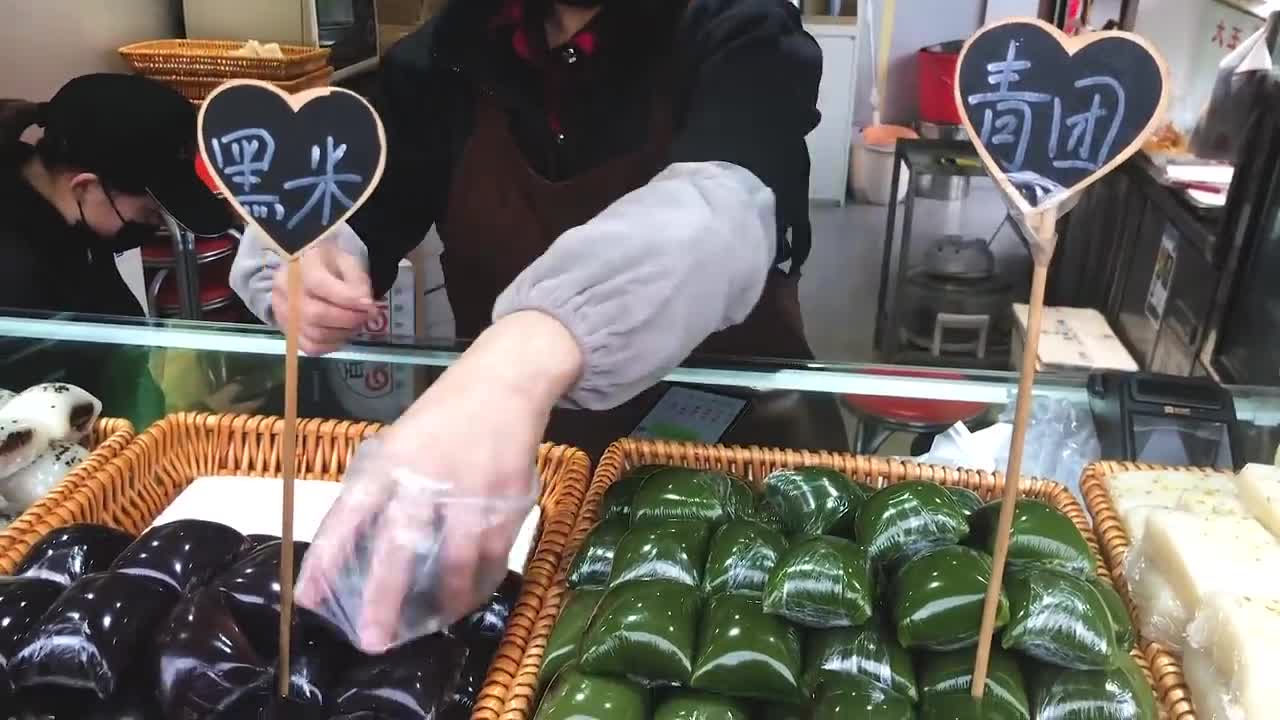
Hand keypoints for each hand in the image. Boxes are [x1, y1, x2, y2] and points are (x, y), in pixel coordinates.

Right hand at [272, 240, 375, 354]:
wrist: (306, 269)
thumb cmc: (330, 264)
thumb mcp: (347, 262)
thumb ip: (357, 281)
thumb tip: (365, 305)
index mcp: (300, 265)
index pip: (319, 284)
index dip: (347, 298)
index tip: (369, 305)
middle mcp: (284, 289)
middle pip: (314, 314)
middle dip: (348, 319)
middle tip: (365, 316)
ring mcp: (282, 311)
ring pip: (313, 334)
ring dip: (342, 333)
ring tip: (355, 324)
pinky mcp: (286, 330)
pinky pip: (309, 347)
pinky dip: (331, 345)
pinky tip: (341, 334)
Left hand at [296, 311, 583, 651]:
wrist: (506, 380)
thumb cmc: (445, 414)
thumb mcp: (401, 441)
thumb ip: (381, 487)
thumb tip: (358, 548)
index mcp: (389, 461)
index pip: (349, 514)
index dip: (327, 558)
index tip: (308, 599)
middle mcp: (425, 476)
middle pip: (400, 543)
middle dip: (383, 596)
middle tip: (372, 638)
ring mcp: (470, 488)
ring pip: (455, 558)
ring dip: (444, 598)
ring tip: (434, 623)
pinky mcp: (507, 497)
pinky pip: (493, 553)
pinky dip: (481, 580)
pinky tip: (471, 594)